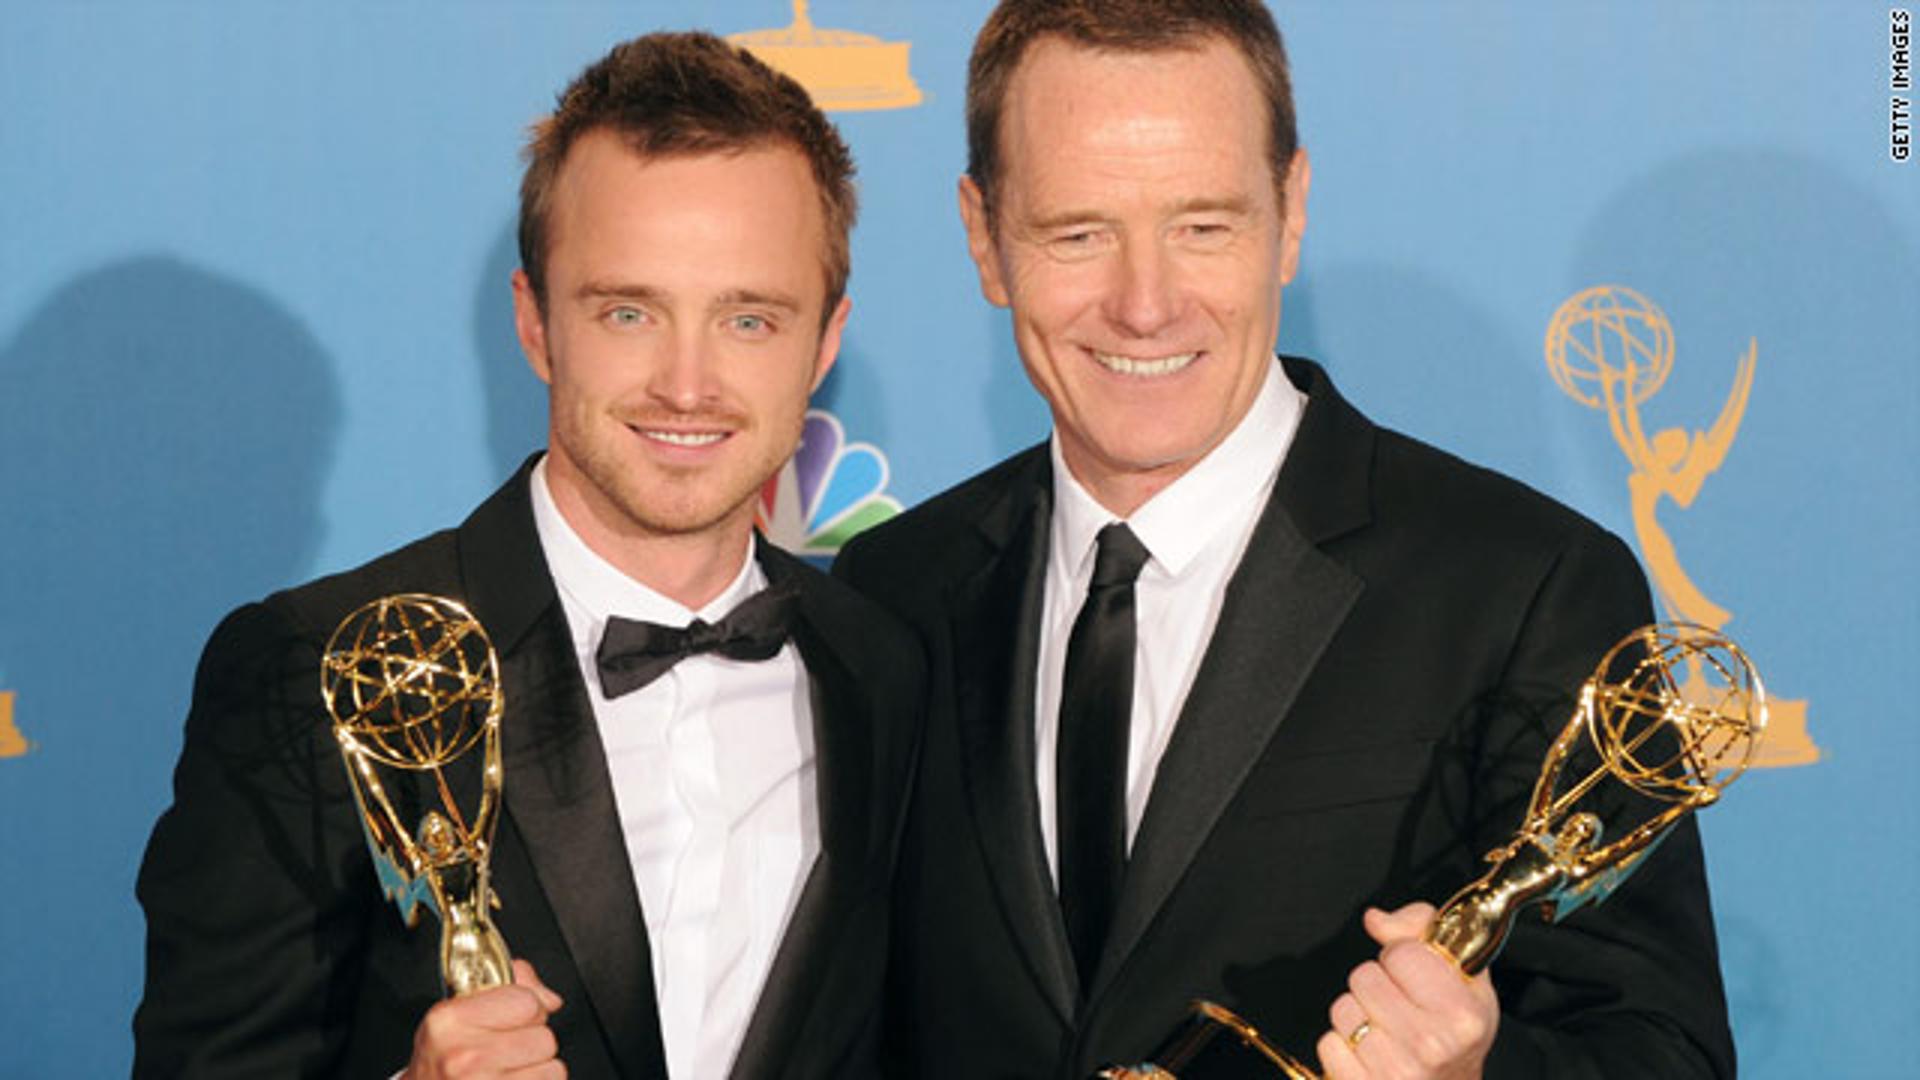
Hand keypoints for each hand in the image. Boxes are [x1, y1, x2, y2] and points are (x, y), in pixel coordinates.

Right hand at [403, 959, 565, 1078]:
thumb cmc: (443, 1057)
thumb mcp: (458, 1011)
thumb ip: (512, 985)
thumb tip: (550, 1000)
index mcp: (451, 1021)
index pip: (526, 1003)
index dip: (529, 1008)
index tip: (514, 1017)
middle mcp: (463, 1057)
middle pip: (544, 1038)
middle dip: (533, 1042)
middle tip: (508, 1050)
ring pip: (552, 1069)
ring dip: (539, 1070)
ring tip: (510, 1070)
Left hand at [1315, 904, 1497, 1079]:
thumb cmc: (1457, 1036)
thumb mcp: (1465, 979)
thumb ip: (1422, 930)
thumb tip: (1375, 919)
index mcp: (1461, 1014)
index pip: (1400, 953)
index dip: (1402, 958)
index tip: (1414, 976)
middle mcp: (1431, 1044)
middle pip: (1364, 977)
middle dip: (1377, 984)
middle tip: (1400, 1004)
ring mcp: (1396, 1072)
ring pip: (1343, 1009)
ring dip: (1358, 1014)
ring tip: (1386, 1030)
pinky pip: (1328, 1043)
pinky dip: (1342, 1045)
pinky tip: (1370, 1053)